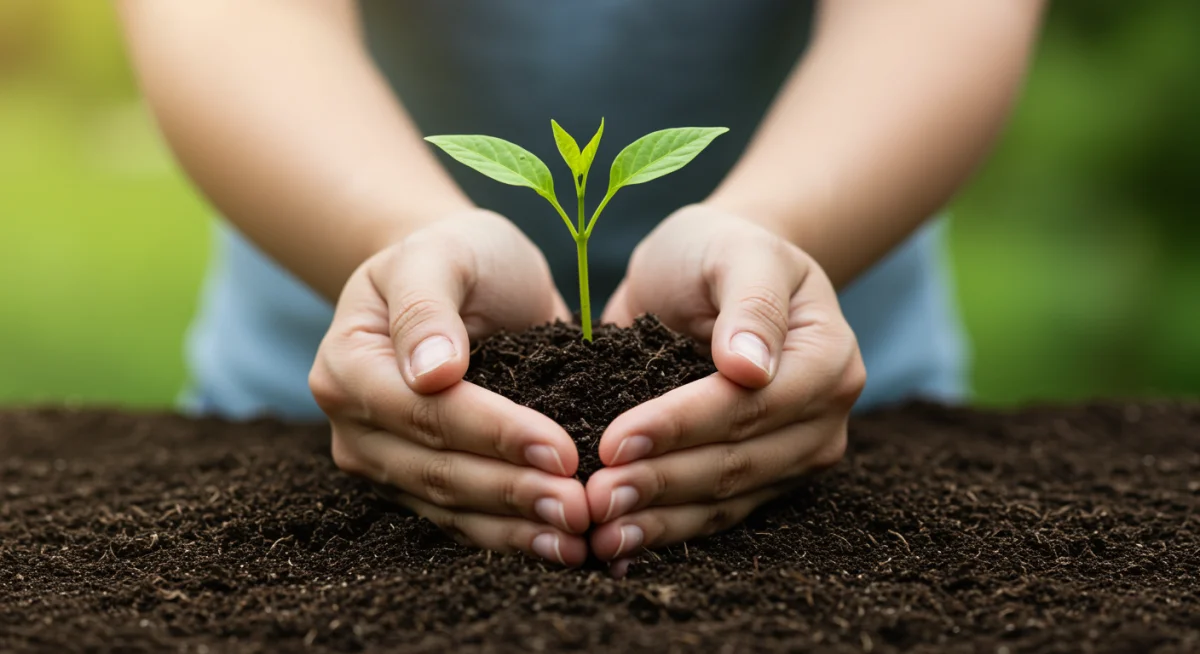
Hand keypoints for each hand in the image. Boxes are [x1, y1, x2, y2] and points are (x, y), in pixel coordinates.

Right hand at [309, 209, 589, 565]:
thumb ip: (428, 305)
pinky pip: (463, 520)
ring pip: (450, 507)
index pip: (425, 411)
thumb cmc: (456, 255)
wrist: (467, 277)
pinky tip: (561, 547)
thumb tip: (432, 373)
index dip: (494, 433)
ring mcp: (383, 460)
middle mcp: (355, 422)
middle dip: (513, 491)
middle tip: (580, 508)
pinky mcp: (418, 484)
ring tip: (577, 538)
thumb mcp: (443, 253)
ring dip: (515, 528)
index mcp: (348, 364)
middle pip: (437, 469)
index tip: (560, 449)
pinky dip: (511, 535)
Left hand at [590, 204, 865, 573]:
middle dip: (663, 482)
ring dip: (660, 522)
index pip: (752, 404)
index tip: (617, 439)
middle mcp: (822, 416)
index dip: (683, 425)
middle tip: (595, 499)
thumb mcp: (734, 250)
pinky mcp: (760, 482)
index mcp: (828, 357)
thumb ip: (750, 302)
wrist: (707, 272)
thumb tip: (751, 368)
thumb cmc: (717, 250)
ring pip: (725, 501)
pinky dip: (664, 530)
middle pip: (739, 462)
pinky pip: (712, 514)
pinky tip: (617, 547)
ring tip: (600, 534)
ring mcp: (794, 456)